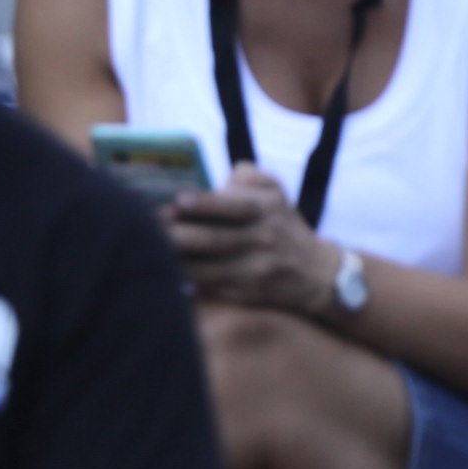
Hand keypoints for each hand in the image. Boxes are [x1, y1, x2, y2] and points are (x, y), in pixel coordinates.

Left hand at [167, 164, 344, 312]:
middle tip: (151, 227)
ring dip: (178, 259)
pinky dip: (188, 280)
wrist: (317, 274)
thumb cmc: (284, 225)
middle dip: (181, 234)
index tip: (178, 201)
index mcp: (267, 209)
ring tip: (150, 249)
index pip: (235, 206)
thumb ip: (250, 176)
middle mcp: (262, 239)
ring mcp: (254, 269)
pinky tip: (166, 273)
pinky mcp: (246, 292)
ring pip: (209, 267)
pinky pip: (211, 286)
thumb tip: (223, 177)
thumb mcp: (277, 192)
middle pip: (216, 239)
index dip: (206, 204)